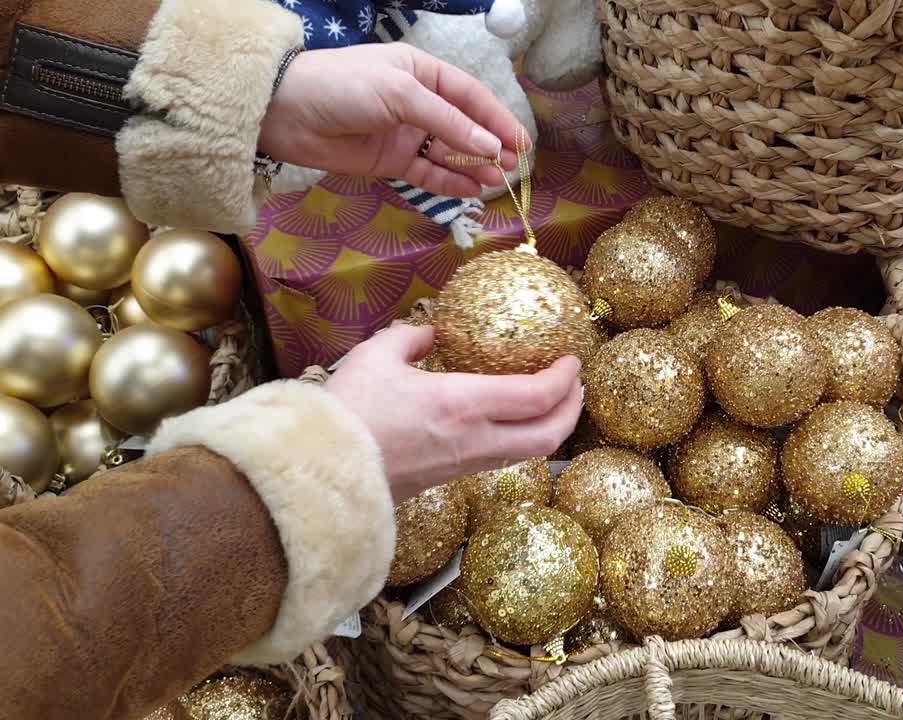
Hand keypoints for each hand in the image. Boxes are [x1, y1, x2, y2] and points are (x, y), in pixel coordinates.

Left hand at [258, 43, 524, 197]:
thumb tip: (490, 147)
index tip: (520, 143)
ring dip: (474, 167)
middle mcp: (418, 103)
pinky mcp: (391, 162)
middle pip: (465, 127)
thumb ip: (448, 123)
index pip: (471, 97)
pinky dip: (450, 183)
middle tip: (511, 167)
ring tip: (497, 181)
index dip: (498, 119)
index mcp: (423, 73)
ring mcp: (405, 134)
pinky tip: (472, 190)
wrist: (286, 113)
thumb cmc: (344, 86)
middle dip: (489, 147)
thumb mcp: (401, 94)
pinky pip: (428, 174)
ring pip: (449, 154)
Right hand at [324, 325, 582, 502]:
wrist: (319, 476)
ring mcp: (464, 465)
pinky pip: (500, 461)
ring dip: (549, 428)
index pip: (538, 396)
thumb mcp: (374, 357)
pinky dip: (519, 440)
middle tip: (575, 387)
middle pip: (548, 435)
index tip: (573, 361)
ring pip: (528, 453)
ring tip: (551, 405)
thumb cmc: (346, 414)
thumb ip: (407, 339)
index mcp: (464, 404)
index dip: (565, 379)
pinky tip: (509, 424)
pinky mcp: (448, 481)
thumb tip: (427, 335)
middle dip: (571, 410)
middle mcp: (475, 440)